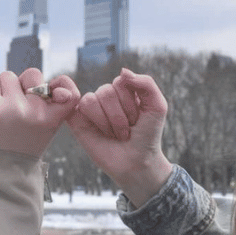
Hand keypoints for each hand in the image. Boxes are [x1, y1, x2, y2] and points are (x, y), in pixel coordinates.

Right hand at [0, 64, 79, 157]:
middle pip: (9, 76)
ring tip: (21, 106)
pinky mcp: (54, 120)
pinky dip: (64, 87)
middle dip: (5, 90)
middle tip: (4, 113)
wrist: (4, 170)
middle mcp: (15, 110)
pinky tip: (55, 92)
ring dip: (26, 87)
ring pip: (32, 76)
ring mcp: (37, 114)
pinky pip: (68, 93)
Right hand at [67, 68, 171, 206]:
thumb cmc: (147, 135)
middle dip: (120, 116)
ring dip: (109, 122)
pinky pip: (80, 105)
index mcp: (125, 89)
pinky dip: (95, 119)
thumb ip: (146, 83)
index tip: (138, 119)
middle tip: (126, 130)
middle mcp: (107, 95)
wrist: (136, 162)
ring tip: (115, 134)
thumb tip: (123, 71)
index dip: (130, 102)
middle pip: (107, 91)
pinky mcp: (78, 119)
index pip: (121, 81)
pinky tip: (101, 131)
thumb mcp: (157, 107)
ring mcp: (92, 107)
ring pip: (94, 99)